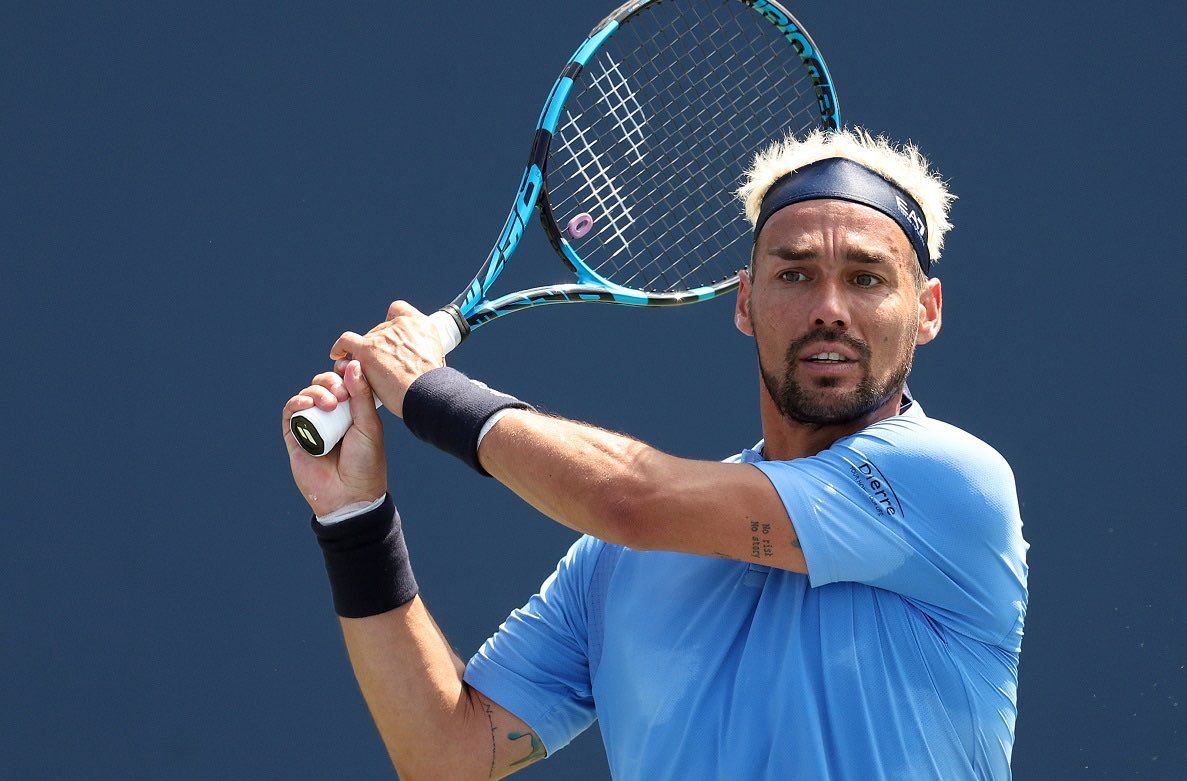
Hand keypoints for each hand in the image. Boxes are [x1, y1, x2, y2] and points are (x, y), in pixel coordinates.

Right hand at [282, 360, 387, 516]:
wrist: (350, 495)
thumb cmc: (365, 462)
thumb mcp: (369, 425)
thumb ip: (361, 395)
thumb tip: (353, 364)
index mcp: (352, 411)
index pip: (343, 382)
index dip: (343, 372)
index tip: (348, 368)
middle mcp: (332, 415)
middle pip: (323, 384)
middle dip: (329, 381)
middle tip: (340, 394)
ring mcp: (313, 425)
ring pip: (307, 394)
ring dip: (315, 391)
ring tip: (328, 404)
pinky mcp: (296, 436)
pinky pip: (290, 413)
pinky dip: (296, 402)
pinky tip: (306, 404)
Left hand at [329, 301, 444, 417]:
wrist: (429, 393)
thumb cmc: (434, 386)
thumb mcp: (437, 360)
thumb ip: (422, 354)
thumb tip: (413, 362)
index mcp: (422, 325)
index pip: (400, 311)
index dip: (392, 324)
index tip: (391, 338)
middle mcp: (402, 325)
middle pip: (380, 330)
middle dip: (378, 346)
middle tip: (379, 366)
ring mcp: (383, 335)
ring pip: (364, 340)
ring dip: (362, 354)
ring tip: (364, 371)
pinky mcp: (367, 349)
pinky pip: (346, 342)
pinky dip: (340, 348)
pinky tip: (338, 355)